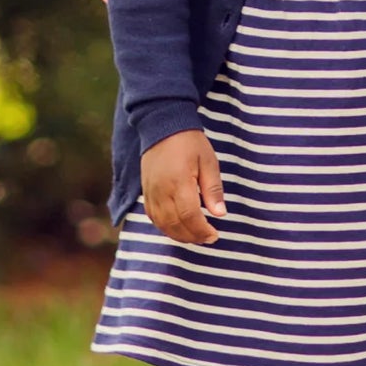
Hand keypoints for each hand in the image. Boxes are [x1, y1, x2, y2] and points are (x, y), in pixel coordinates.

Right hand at [141, 129, 225, 245]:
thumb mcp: (208, 161)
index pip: (189, 215)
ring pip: (162, 224)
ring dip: (179, 235)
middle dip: (192, 236)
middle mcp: (162, 190)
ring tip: (195, 236)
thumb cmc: (189, 142)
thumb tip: (220, 214)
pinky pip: (153, 217)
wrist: (162, 126)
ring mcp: (151, 192)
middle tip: (208, 238)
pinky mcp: (145, 192)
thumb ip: (213, 189)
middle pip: (175, 224)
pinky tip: (178, 228)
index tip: (214, 235)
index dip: (202, 230)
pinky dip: (165, 227)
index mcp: (179, 182)